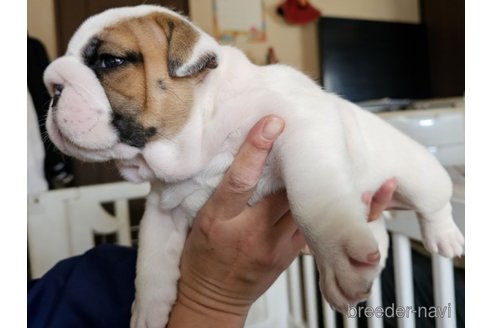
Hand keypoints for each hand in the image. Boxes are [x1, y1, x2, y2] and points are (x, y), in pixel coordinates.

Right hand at [167, 115, 397, 326]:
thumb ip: (222, 192)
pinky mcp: (291, 254)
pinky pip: (318, 229)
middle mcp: (249, 231)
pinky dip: (338, 210)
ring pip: (307, 210)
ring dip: (330, 186)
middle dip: (301, 162)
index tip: (272, 123)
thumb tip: (245, 157)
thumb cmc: (203, 258)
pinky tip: (360, 197)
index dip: (256, 149)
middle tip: (317, 130)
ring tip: (351, 161)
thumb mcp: (199, 221)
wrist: (214, 297)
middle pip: (282, 192)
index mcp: (219, 219)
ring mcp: (274, 246)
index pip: (239, 179)